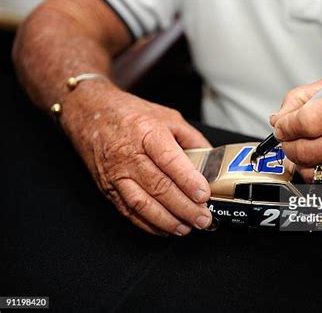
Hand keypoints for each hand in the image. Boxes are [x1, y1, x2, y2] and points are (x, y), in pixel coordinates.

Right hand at [61, 81, 212, 235]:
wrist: (89, 113)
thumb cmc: (129, 114)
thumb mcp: (167, 116)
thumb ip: (192, 138)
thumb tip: (212, 161)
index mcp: (146, 132)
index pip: (169, 160)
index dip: (188, 180)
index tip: (204, 195)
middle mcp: (128, 154)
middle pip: (159, 186)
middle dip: (184, 207)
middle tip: (203, 218)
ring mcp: (116, 173)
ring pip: (142, 203)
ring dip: (167, 220)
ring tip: (187, 227)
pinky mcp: (107, 187)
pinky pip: (128, 210)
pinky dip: (148, 224)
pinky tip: (165, 229)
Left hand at [270, 78, 321, 185]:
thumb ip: (304, 97)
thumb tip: (278, 118)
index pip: (306, 121)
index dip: (286, 125)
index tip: (281, 125)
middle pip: (305, 149)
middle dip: (288, 144)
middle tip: (288, 138)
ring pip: (311, 171)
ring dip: (299, 162)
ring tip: (305, 149)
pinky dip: (316, 174)